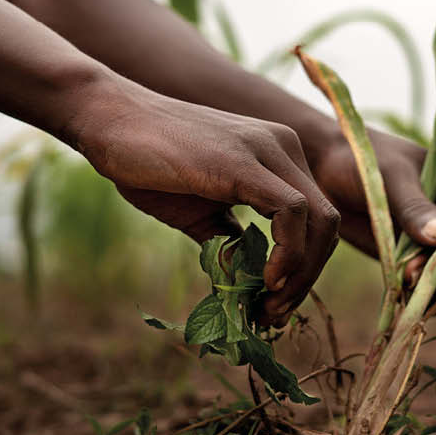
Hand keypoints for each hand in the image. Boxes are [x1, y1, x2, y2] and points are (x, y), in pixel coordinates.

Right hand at [71, 82, 340, 326]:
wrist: (108, 120)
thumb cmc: (148, 162)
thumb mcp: (198, 212)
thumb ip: (228, 243)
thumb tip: (247, 286)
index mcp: (278, 156)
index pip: (316, 219)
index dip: (304, 268)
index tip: (274, 303)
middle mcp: (283, 147)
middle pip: (326, 223)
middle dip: (307, 277)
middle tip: (274, 314)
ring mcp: (268, 150)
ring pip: (320, 220)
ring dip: (301, 274)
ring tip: (269, 305)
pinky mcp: (244, 162)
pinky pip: (292, 212)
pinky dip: (289, 253)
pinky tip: (265, 280)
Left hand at [310, 127, 435, 297]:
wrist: (323, 172)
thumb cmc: (361, 161)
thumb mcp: (389, 179)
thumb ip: (414, 207)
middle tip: (426, 278)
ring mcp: (434, 239)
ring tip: (408, 285)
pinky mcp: (412, 258)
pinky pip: (430, 284)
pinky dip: (424, 296)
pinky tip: (405, 298)